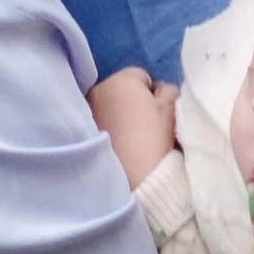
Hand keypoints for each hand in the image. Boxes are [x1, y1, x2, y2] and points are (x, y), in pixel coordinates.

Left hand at [89, 66, 177, 186]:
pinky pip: (99, 120)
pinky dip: (108, 126)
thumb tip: (161, 89)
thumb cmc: (154, 138)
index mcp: (122, 80)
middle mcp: (98, 90)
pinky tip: (117, 142)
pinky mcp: (82, 130)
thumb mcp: (171, 108)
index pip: (141, 76)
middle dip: (132, 100)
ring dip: (118, 113)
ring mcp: (87, 110)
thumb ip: (168, 90)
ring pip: (108, 105)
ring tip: (130, 134)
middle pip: (121, 89)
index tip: (158, 112)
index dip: (153, 92)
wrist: (135, 177)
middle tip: (144, 123)